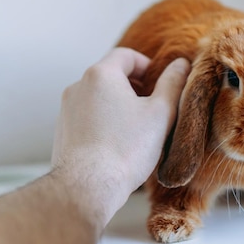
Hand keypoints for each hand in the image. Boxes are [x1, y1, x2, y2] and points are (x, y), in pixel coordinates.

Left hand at [51, 47, 189, 228]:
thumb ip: (172, 84)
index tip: (159, 83)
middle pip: (110, 75)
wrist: (87, 188)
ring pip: (98, 96)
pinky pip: (87, 116)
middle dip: (134, 86)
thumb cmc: (126, 149)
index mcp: (101, 74)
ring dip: (118, 104)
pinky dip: (104, 120)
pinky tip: (118, 143)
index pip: (125, 55)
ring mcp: (66, 109)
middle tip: (153, 105)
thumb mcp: (160, 113)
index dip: (147, 65)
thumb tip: (180, 64)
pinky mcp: (62, 130)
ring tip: (137, 127)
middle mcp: (78, 86)